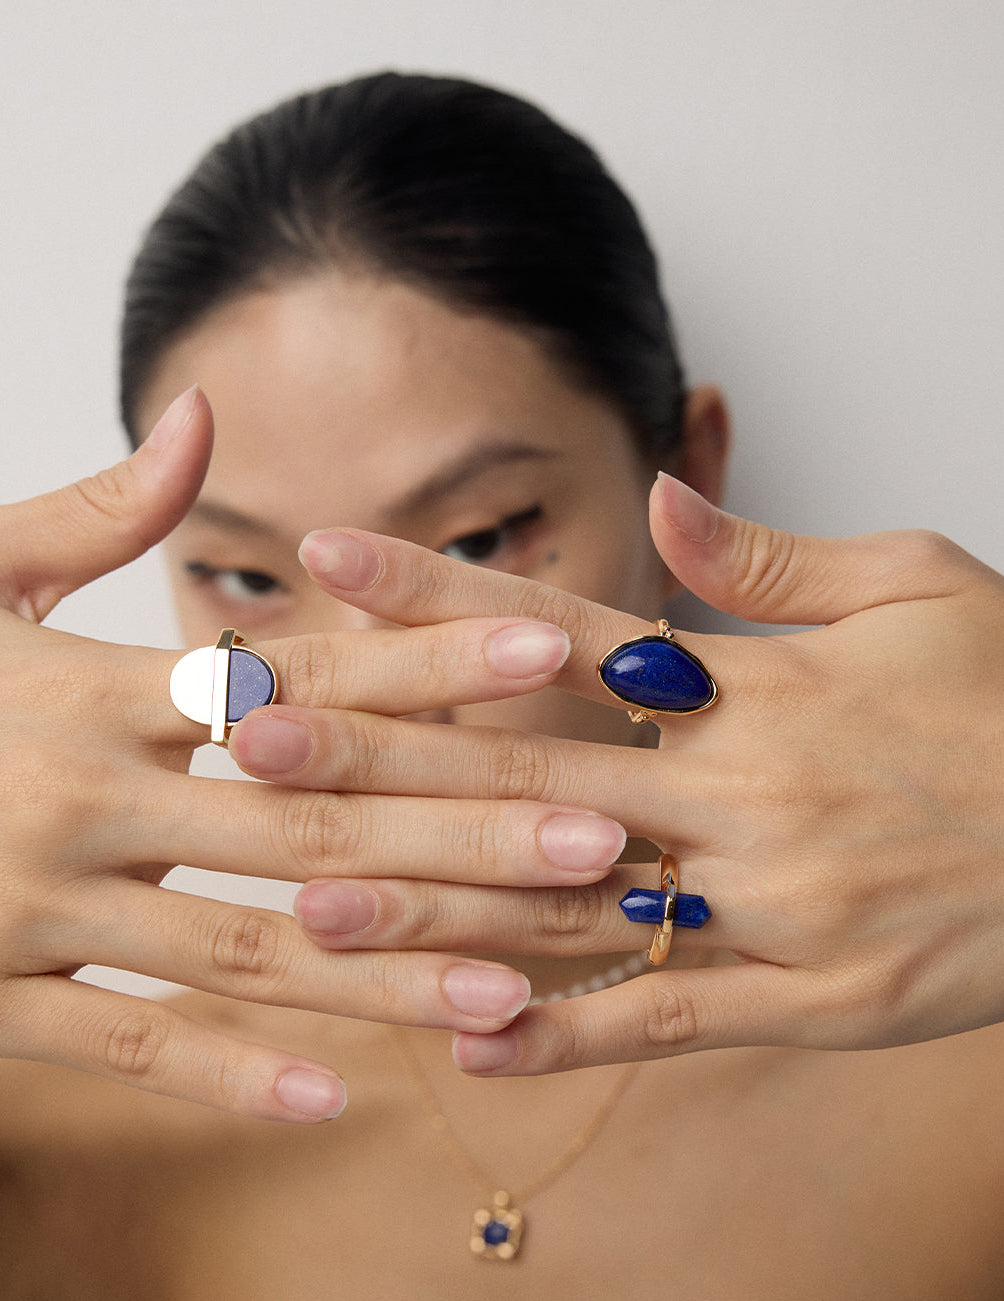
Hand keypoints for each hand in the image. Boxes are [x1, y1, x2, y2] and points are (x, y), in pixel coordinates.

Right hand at [0, 389, 626, 1116]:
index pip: (298, 671)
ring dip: (390, 976)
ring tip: (517, 994)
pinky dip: (232, 1073)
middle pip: (313, 820)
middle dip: (463, 834)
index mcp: (92, 688)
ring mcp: (42, 904)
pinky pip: (130, 1043)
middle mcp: (86, 797)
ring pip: (249, 948)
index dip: (427, 654)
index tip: (550, 642)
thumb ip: (95, 511)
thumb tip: (199, 416)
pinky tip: (343, 1097)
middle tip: (602, 846)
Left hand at [273, 472, 1003, 1073]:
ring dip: (440, 901)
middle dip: (384, 747)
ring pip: (578, 905)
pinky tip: (463, 1037)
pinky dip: (568, 1031)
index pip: (560, 629)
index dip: (435, 591)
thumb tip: (660, 497)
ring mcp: (780, 904)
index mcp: (762, 684)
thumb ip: (773, 556)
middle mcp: (749, 792)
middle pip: (528, 765)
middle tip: (253, 731)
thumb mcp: (919, 587)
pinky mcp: (819, 1000)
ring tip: (311, 899)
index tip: (324, 560)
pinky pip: (671, 1018)